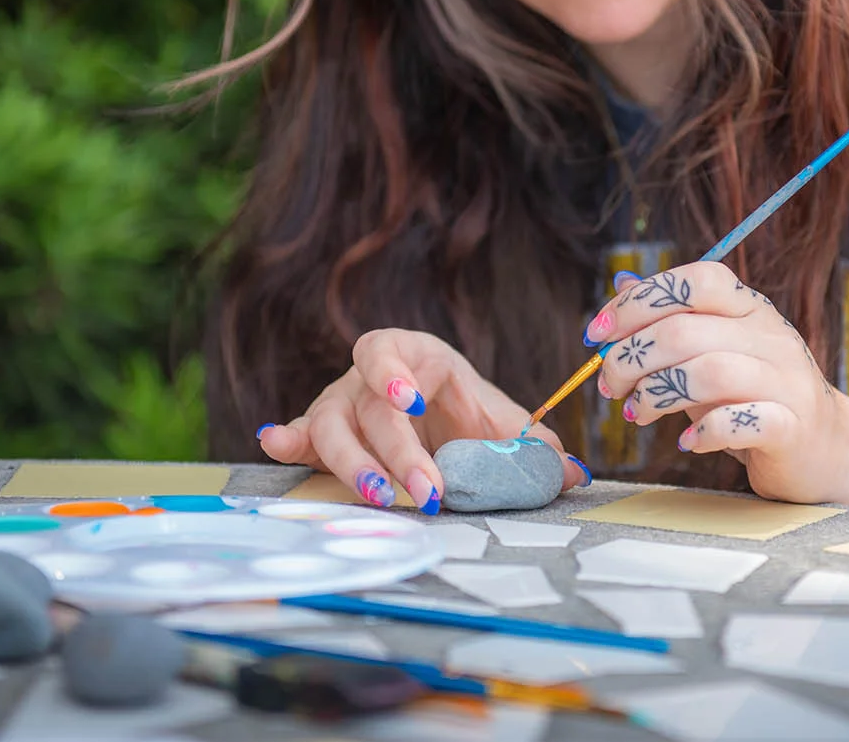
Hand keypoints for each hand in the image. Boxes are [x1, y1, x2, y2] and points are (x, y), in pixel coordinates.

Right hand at [257, 328, 591, 512]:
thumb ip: (532, 444)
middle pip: (368, 408)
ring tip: (380, 498)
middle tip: (427, 493)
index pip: (385, 350)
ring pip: (329, 429)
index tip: (414, 399)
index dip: (393, 373)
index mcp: (410, 353)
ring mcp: (339, 406)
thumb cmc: (465, 412)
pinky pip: (300, 439)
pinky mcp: (321, 438)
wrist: (439, 418)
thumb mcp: (500, 423)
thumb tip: (573, 473)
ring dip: (352, 467)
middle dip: (398, 453)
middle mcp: (365, 377)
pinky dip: (286, 442)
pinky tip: (275, 445)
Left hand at [589, 262, 848, 504]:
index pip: (694, 281)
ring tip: (638, 413)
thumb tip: (622, 285)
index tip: (597, 334)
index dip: (638, 301)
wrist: (829, 451)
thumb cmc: (758, 398)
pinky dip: (704, 432)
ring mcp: (786, 381)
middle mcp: (771, 336)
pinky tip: (686, 441)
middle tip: (610, 387)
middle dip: (631, 358)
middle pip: (686, 331)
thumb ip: (672, 319)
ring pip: (709, 373)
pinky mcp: (792, 427)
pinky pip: (741, 422)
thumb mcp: (715, 350)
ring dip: (657, 394)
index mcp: (750, 308)